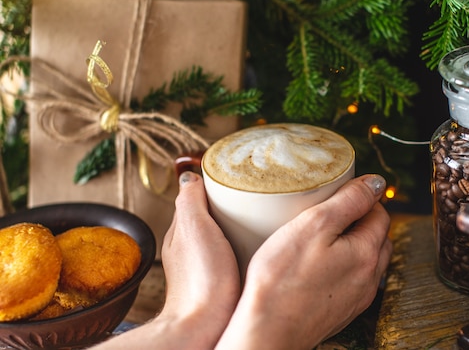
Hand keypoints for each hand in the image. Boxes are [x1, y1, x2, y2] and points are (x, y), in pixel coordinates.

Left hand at [91, 171, 239, 349]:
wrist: (207, 324)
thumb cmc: (200, 278)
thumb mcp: (194, 227)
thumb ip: (190, 200)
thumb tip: (189, 175)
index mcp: (180, 231)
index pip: (194, 198)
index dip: (211, 185)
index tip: (232, 175)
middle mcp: (189, 247)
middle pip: (210, 215)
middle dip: (227, 204)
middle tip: (251, 194)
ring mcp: (204, 264)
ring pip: (221, 234)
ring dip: (235, 224)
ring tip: (257, 216)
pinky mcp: (220, 279)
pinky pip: (231, 252)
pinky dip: (241, 243)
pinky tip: (256, 244)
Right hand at [216, 174, 392, 349]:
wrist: (267, 332)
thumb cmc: (283, 279)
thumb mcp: (315, 225)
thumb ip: (349, 201)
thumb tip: (376, 183)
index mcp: (366, 253)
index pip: (380, 214)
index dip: (362, 198)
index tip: (340, 193)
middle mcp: (368, 278)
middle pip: (377, 238)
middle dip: (361, 220)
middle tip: (332, 211)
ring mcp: (356, 298)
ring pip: (365, 261)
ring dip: (353, 244)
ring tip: (323, 236)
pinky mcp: (340, 312)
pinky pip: (351, 281)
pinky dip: (342, 266)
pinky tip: (318, 265)